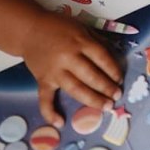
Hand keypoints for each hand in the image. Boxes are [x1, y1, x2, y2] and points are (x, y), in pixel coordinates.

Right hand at [18, 11, 123, 126]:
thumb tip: (114, 56)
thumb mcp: (81, 27)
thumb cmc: (58, 27)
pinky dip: (50, 112)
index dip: (113, 70)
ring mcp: (54, 71)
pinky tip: (60, 122)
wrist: (29, 30)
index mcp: (80, 42)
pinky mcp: (42, 80)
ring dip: (91, 100)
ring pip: (75, 88)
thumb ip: (96, 41)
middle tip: (117, 96)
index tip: (120, 79)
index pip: (101, 58)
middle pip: (91, 75)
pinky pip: (45, 98)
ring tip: (105, 106)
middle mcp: (68, 57)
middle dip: (106, 87)